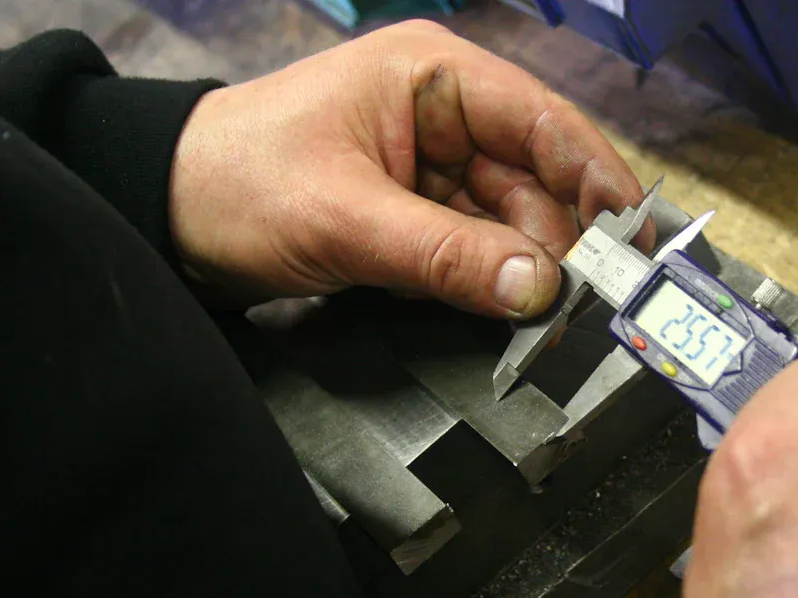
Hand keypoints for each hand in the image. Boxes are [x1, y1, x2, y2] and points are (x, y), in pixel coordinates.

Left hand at [168, 20, 651, 315]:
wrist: (165, 216)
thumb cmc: (234, 183)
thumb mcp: (344, 218)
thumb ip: (445, 256)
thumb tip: (538, 288)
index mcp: (432, 77)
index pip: (542, 120)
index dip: (596, 176)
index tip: (632, 235)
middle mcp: (445, 115)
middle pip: (536, 180)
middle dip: (560, 241)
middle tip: (584, 302)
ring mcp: (434, 167)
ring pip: (512, 222)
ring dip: (526, 269)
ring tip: (545, 319)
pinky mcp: (420, 213)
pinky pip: (477, 248)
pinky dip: (492, 280)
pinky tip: (505, 309)